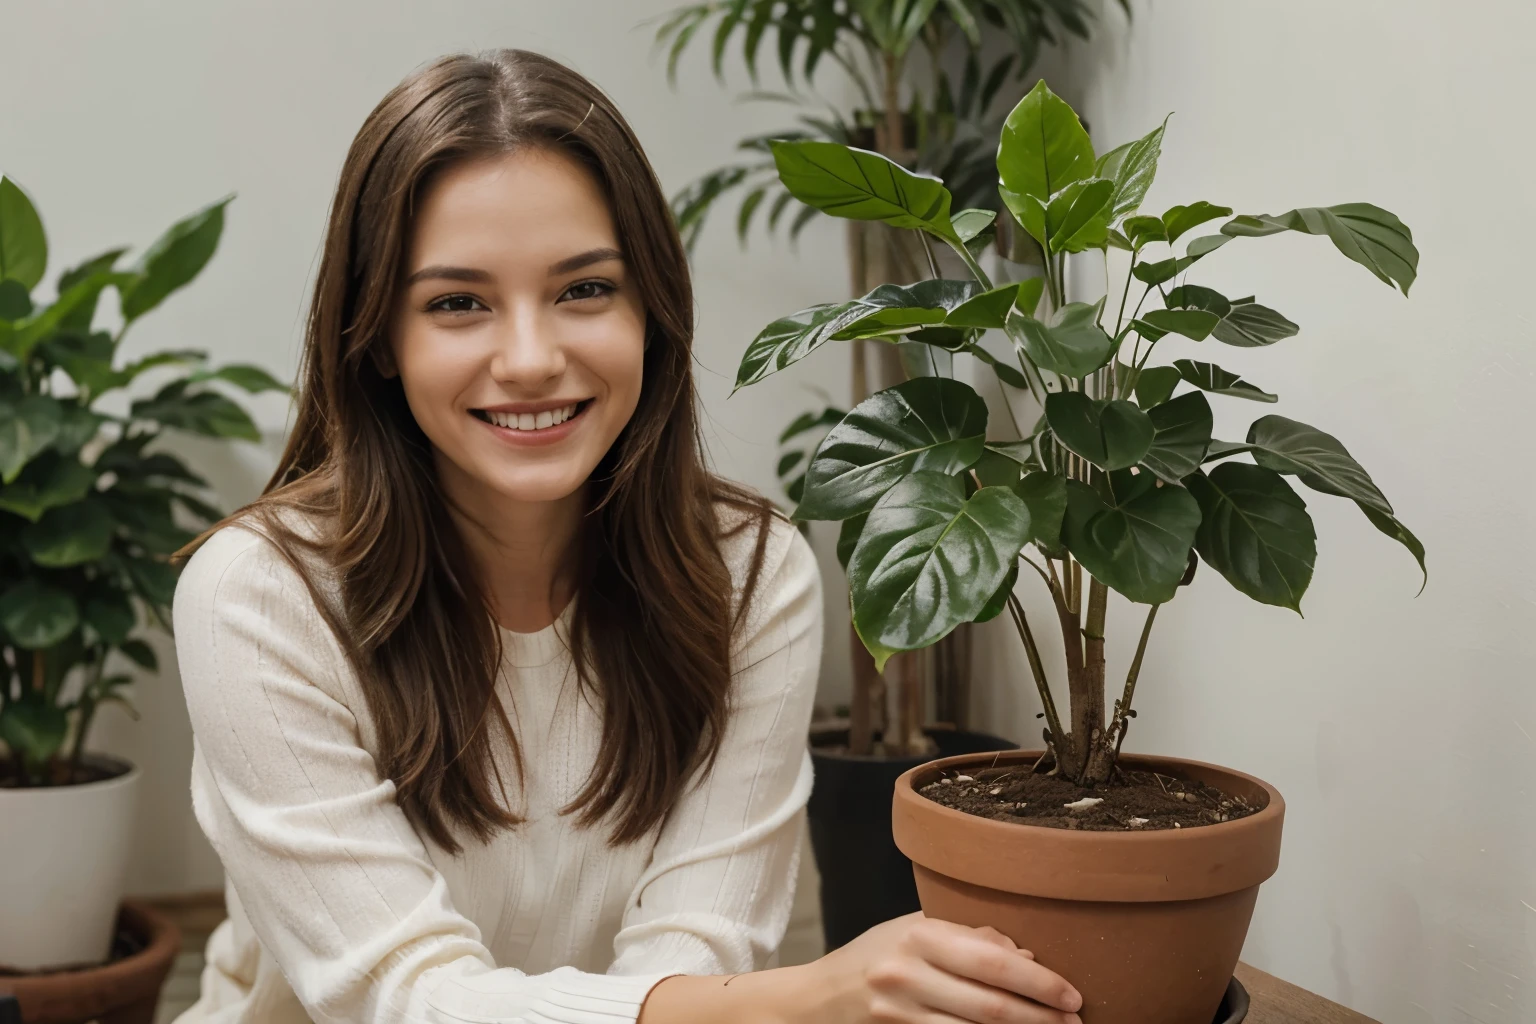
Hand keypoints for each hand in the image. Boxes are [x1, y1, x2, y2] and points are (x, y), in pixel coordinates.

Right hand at [807, 912, 1082, 1023]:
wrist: (817, 1000)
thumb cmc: (874, 957)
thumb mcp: (912, 931)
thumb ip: (967, 936)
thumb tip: (1026, 956)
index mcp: (918, 935)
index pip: (992, 960)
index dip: (1038, 981)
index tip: (1072, 994)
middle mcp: (907, 974)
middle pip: (990, 1005)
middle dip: (1041, 1018)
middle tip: (1076, 1022)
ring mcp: (900, 1013)